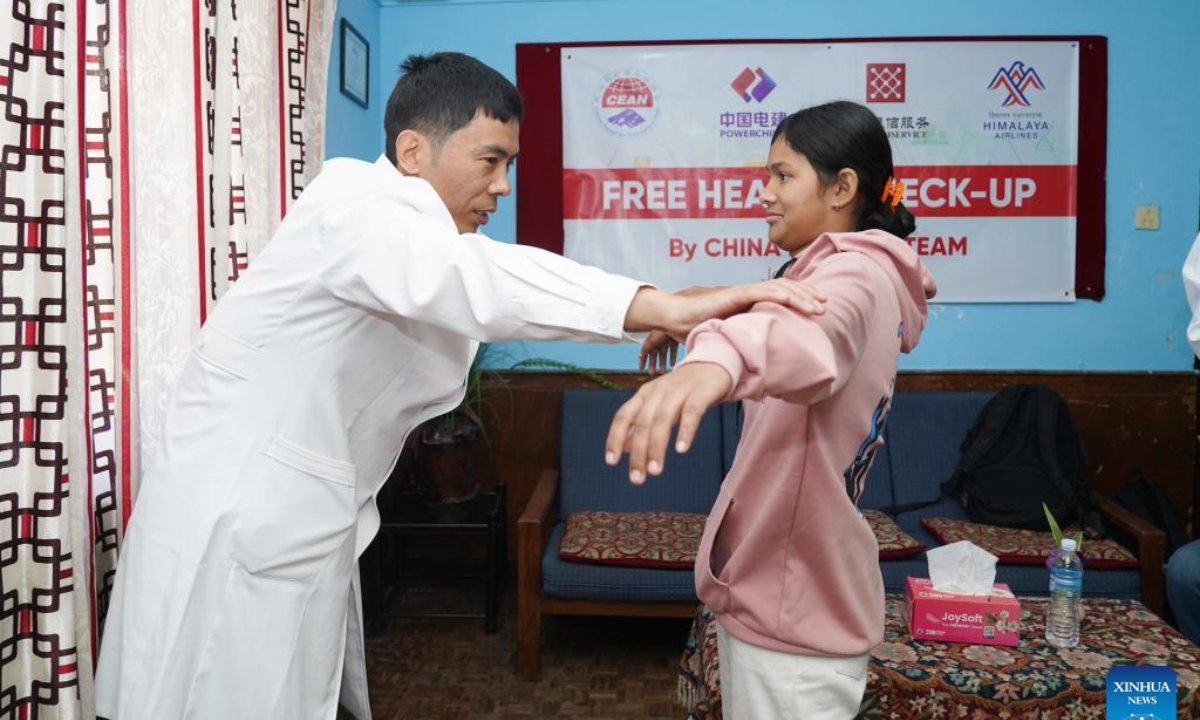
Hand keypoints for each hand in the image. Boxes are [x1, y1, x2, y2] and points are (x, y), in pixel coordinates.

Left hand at [604, 362, 732, 483]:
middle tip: (637, 479)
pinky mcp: (700, 392)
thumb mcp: (658, 406)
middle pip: (643, 423)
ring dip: (657, 446)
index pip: (624, 416)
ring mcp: (679, 390)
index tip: (611, 462)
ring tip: (655, 471)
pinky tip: (681, 449)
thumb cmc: (682, 391)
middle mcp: (658, 391)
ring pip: (663, 419)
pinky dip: (685, 430)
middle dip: (638, 452)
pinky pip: (691, 412)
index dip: (615, 437)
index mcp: (644, 395)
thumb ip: (642, 425)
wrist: (712, 366)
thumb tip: (624, 448)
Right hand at [639, 331, 678, 374]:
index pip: (645, 352)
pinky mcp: (675, 342)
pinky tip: (672, 365)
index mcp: (651, 340)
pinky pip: (673, 352)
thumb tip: (640, 357)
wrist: (674, 325)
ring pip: (664, 355)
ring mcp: (667, 341)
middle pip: (655, 355)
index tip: (642, 369)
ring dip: (663, 363)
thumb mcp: (650, 342)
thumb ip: (644, 350)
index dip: (643, 360)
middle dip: (653, 364)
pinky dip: (672, 359)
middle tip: (653, 373)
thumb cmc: (660, 332)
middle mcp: (658, 341)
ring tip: (663, 371)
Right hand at [661, 278, 825, 337]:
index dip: (801, 298)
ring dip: (800, 295)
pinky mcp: (733, 294)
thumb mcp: (730, 336)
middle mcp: (749, 293)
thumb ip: (744, 342)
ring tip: (816, 306)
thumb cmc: (699, 329)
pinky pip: (759, 291)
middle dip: (807, 294)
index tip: (818, 308)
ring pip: (778, 288)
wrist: (676, 319)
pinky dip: (778, 294)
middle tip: (824, 305)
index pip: (781, 294)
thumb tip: (759, 365)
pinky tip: (792, 299)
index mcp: (750, 301)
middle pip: (785, 287)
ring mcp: (742, 292)